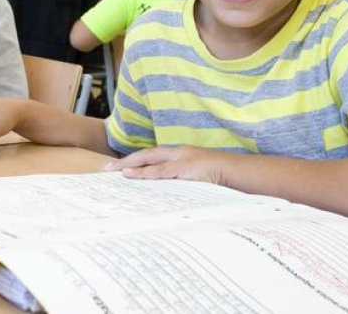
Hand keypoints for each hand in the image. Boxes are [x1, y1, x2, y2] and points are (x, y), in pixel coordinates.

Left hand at [103, 146, 226, 184]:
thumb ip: (182, 182)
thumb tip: (167, 193)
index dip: (136, 160)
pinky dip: (145, 173)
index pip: (153, 155)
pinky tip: (131, 175)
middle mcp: (179, 154)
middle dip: (126, 161)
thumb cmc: (221, 178)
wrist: (240, 173)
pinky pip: (160, 171)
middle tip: (107, 169)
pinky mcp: (185, 168)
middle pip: (146, 154)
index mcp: (181, 155)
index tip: (120, 167)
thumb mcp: (198, 179)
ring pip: (150, 160)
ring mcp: (181, 160)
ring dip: (131, 165)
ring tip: (115, 172)